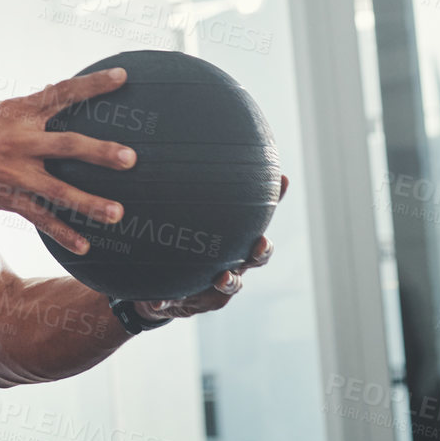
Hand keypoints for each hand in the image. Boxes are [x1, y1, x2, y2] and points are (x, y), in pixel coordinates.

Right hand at [0, 68, 138, 253]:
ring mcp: (11, 171)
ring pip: (57, 190)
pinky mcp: (3, 197)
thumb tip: (60, 97)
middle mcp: (17, 140)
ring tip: (119, 213)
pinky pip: (39, 218)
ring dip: (90, 203)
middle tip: (131, 159)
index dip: (93, 84)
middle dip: (100, 152)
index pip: (61, 92)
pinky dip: (62, 233)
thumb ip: (28, 111)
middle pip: (67, 145)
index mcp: (18, 112)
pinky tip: (84, 246)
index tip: (123, 77)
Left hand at [132, 175, 287, 321]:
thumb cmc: (171, 241)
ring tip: (222, 277)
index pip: (256, 212)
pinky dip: (170, 302)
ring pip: (232, 284)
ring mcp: (216, 284)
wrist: (157, 282)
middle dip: (262, 249)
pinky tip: (159, 301)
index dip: (273, 197)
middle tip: (259, 242)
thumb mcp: (169, 211)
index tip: (282, 179)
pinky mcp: (193, 303)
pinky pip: (182, 302)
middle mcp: (232, 259)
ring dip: (230, 281)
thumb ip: (170, 184)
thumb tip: (162, 138)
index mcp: (231, 234)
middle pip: (257, 255)